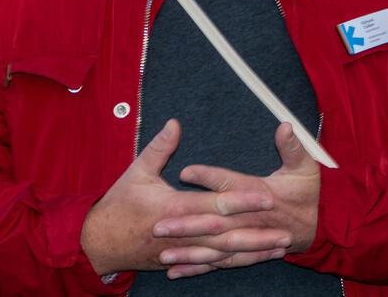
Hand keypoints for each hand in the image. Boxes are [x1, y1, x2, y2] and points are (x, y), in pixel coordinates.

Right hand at [80, 120, 291, 277]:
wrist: (99, 242)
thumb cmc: (118, 203)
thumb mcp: (137, 170)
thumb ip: (160, 148)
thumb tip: (175, 123)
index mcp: (177, 207)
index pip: (217, 203)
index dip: (243, 199)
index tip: (267, 196)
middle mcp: (185, 232)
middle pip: (228, 233)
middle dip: (258, 233)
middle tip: (287, 230)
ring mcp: (184, 250)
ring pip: (225, 253)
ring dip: (252, 251)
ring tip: (280, 248)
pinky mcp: (182, 259)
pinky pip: (214, 264)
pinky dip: (236, 262)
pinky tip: (255, 260)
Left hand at [153, 123, 320, 279]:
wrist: (320, 226)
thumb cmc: (308, 192)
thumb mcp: (305, 165)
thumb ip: (292, 146)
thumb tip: (285, 125)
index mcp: (260, 194)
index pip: (231, 185)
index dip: (209, 178)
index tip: (185, 171)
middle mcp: (250, 220)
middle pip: (215, 222)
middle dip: (187, 224)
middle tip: (159, 224)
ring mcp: (246, 240)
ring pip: (214, 249)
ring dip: (189, 253)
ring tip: (164, 254)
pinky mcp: (243, 252)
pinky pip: (218, 263)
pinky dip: (198, 268)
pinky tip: (176, 271)